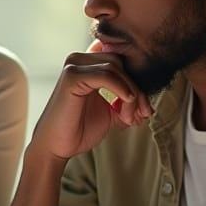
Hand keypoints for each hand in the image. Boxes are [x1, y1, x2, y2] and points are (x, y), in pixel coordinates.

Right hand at [28, 41, 151, 161]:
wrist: (56, 147)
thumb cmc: (78, 129)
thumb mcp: (110, 114)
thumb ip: (127, 104)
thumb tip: (148, 107)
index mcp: (87, 64)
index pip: (121, 58)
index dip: (136, 79)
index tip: (143, 106)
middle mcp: (78, 59)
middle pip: (121, 62)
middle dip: (137, 88)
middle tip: (141, 113)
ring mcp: (73, 66)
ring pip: (115, 68)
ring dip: (130, 93)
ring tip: (129, 117)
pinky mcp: (72, 76)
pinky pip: (105, 74)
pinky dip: (121, 89)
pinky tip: (125, 105)